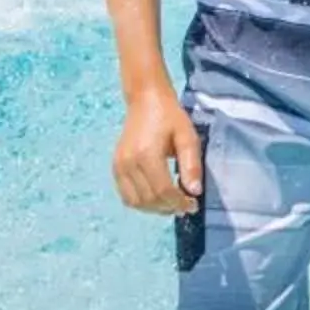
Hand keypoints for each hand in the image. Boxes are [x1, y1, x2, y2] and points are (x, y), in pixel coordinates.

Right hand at [113, 90, 202, 214]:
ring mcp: (119, 166)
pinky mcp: (115, 167)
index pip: (163, 191)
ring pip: (136, 202)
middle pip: (149, 199)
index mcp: (147, 154)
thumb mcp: (187, 136)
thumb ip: (191, 165)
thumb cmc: (170, 117)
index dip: (179, 203)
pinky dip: (142, 202)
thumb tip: (194, 192)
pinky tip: (157, 197)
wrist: (145, 100)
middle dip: (169, 207)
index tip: (193, 204)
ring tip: (172, 203)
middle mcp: (129, 163)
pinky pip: (126, 196)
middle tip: (185, 205)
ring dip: (155, 209)